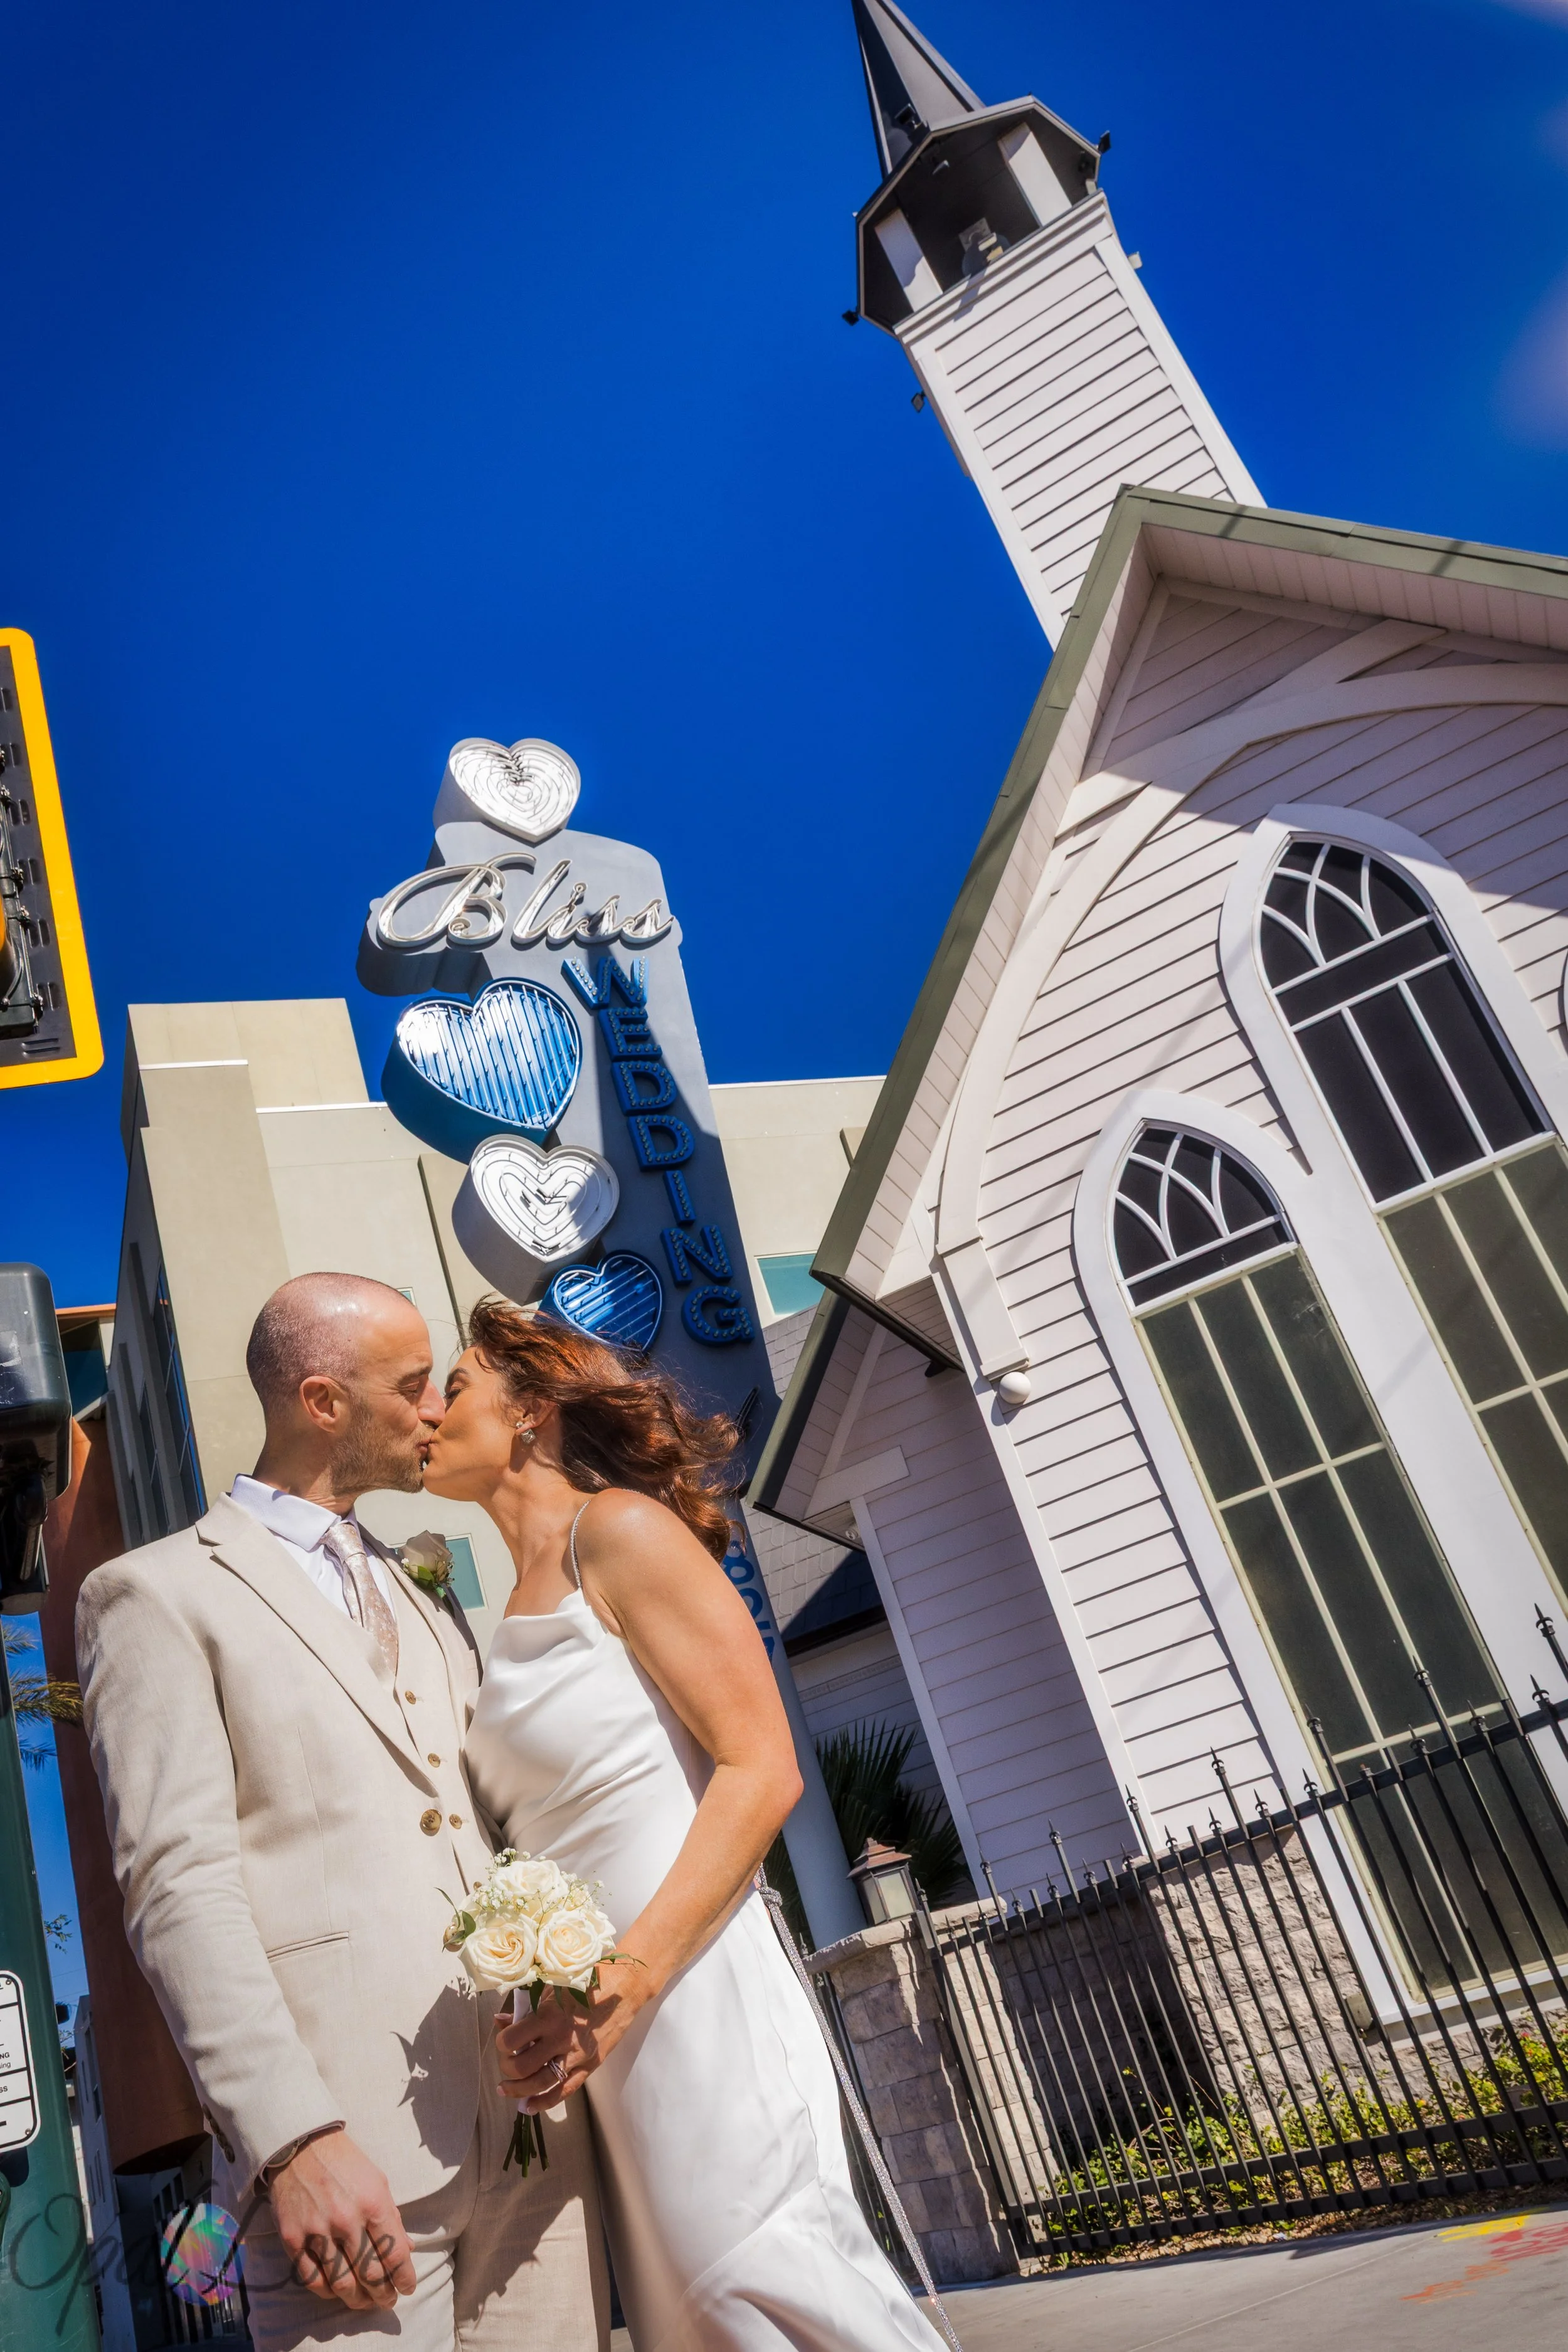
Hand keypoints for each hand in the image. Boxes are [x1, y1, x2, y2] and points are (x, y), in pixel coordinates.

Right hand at [266, 2130, 415, 2309]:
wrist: (302, 2145)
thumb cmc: (346, 2163)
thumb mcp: (378, 2182)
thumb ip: (391, 2218)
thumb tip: (406, 2250)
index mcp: (373, 2203)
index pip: (395, 2254)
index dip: (404, 2277)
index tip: (407, 2287)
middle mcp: (347, 2220)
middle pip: (370, 2275)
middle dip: (383, 2295)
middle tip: (387, 2301)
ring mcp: (318, 2231)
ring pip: (342, 2283)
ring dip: (357, 2300)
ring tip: (365, 2302)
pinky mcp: (293, 2238)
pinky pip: (312, 2279)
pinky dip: (327, 2291)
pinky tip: (336, 2292)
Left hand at [496, 1960, 653, 2109]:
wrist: (624, 1987)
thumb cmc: (587, 1981)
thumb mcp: (553, 1988)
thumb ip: (527, 2007)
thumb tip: (501, 2021)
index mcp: (548, 2014)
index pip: (512, 2040)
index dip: (500, 2044)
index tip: (502, 2042)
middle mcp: (560, 2037)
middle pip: (523, 2066)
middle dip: (507, 2071)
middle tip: (504, 2068)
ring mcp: (577, 2054)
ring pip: (541, 2084)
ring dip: (519, 2091)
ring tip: (507, 2090)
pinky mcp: (591, 2064)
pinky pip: (565, 2090)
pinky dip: (545, 2102)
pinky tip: (530, 2105)